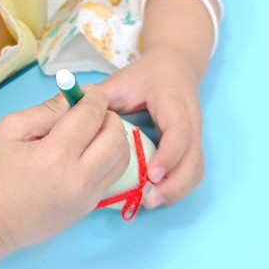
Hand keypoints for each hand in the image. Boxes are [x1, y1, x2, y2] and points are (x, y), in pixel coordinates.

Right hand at [0, 85, 130, 250]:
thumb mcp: (11, 129)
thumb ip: (45, 110)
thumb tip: (72, 97)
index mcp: (55, 155)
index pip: (91, 116)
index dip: (94, 97)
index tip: (87, 91)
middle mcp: (78, 177)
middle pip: (115, 136)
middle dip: (108, 116)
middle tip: (91, 112)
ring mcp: (87, 196)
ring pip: (122, 157)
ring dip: (114, 137)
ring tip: (94, 132)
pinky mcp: (89, 208)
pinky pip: (113, 175)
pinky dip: (109, 158)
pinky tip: (90, 152)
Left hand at [98, 47, 203, 208]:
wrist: (174, 67)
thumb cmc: (145, 75)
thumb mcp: (121, 80)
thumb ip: (99, 97)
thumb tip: (72, 115)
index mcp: (173, 102)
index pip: (179, 131)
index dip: (168, 154)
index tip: (151, 174)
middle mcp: (191, 121)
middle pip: (194, 158)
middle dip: (174, 184)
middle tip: (147, 199)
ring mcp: (195, 135)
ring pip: (196, 169)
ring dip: (176, 190)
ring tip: (149, 201)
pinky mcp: (192, 146)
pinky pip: (192, 172)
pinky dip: (177, 187)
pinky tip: (156, 195)